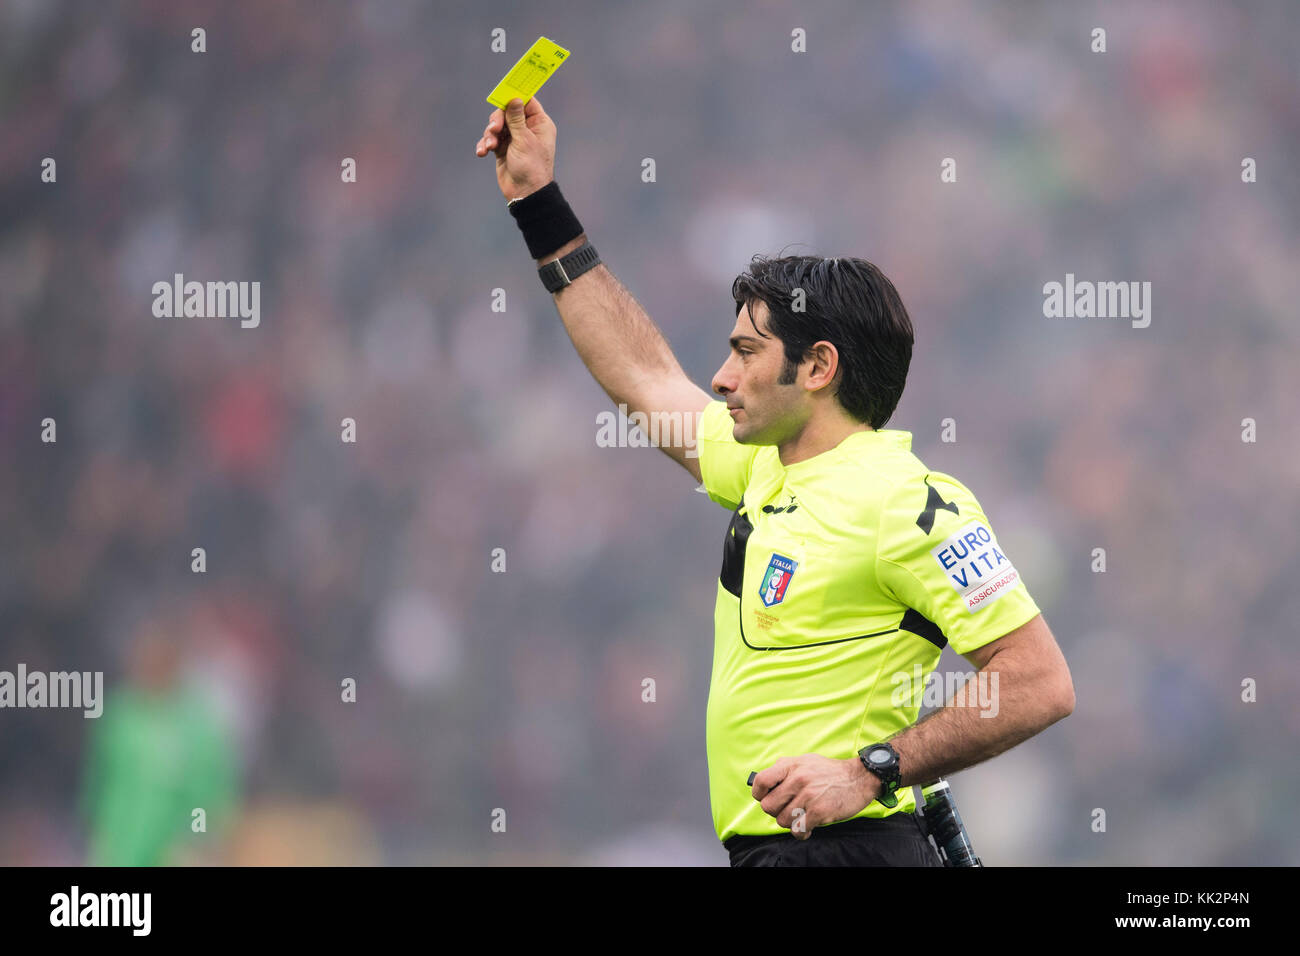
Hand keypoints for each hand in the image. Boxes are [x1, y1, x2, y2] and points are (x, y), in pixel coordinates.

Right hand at [474, 96, 556, 201]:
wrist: (525, 193)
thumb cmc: (531, 167)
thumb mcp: (524, 140)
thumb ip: (516, 118)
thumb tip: (514, 98)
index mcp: (539, 123)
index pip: (527, 101)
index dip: (514, 95)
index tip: (502, 92)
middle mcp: (527, 128)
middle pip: (507, 111)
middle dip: (497, 119)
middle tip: (494, 129)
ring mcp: (514, 138)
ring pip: (497, 125)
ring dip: (489, 134)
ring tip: (489, 146)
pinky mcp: (503, 148)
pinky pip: (491, 139)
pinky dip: (485, 144)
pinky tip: (483, 152)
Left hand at [751, 753, 880, 840]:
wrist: (859, 778)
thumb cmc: (830, 772)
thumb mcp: (805, 761)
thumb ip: (784, 770)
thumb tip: (764, 784)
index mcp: (791, 765)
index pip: (761, 781)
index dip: (759, 794)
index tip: (765, 798)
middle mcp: (797, 779)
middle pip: (768, 806)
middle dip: (776, 812)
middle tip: (787, 810)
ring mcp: (808, 796)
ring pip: (782, 820)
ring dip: (790, 822)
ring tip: (800, 817)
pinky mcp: (819, 812)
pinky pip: (798, 829)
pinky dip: (801, 832)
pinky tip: (808, 826)